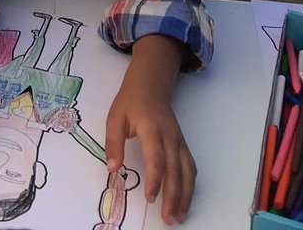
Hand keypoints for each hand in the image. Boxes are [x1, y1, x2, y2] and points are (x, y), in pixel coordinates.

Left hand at [105, 62, 195, 224]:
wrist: (150, 85)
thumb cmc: (130, 102)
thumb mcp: (114, 118)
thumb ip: (113, 143)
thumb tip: (112, 168)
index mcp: (151, 128)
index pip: (156, 157)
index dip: (155, 179)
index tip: (150, 198)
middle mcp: (169, 136)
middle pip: (176, 169)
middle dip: (173, 196)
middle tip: (168, 218)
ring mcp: (179, 141)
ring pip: (188, 171)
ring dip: (185, 195)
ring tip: (178, 216)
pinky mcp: (182, 144)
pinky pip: (190, 167)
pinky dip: (190, 186)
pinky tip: (184, 200)